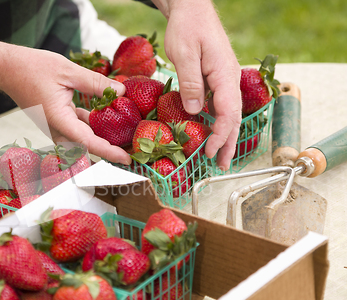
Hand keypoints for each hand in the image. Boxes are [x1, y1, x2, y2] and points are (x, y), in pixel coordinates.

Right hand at [0, 46, 130, 164]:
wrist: (7, 69)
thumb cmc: (32, 68)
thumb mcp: (68, 71)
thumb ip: (96, 83)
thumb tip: (121, 91)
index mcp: (58, 120)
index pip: (88, 142)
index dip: (109, 152)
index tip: (127, 158)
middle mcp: (56, 128)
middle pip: (87, 148)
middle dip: (109, 151)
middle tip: (131, 149)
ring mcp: (56, 126)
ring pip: (83, 139)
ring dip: (102, 138)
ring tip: (125, 135)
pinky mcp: (57, 120)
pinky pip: (78, 128)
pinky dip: (93, 125)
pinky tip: (108, 116)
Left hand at [154, 0, 241, 169]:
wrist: (192, 9)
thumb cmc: (188, 27)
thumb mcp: (185, 53)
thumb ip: (191, 83)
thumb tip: (194, 111)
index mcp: (224, 74)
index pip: (228, 112)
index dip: (220, 134)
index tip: (210, 151)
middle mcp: (228, 80)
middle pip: (233, 117)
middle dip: (228, 143)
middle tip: (222, 165)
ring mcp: (223, 80)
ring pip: (227, 113)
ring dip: (224, 136)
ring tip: (219, 156)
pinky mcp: (215, 79)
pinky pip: (219, 105)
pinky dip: (216, 122)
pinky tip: (210, 133)